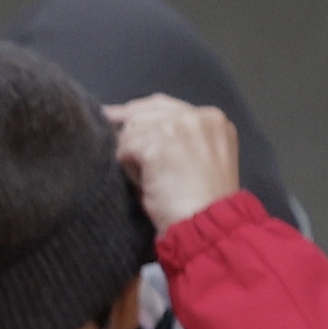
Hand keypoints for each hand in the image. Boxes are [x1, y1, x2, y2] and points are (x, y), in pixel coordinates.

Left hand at [108, 93, 243, 234]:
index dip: (136, 112)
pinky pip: (125, 149)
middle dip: (128, 132)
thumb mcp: (199, 159)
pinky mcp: (158, 145)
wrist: (207, 222)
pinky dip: (128, 168)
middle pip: (144, 113)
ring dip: (131, 155)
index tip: (115, 118)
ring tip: (148, 180)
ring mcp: (178, 127)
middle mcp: (198, 116)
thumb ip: (178, 139)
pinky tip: (144, 184)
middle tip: (115, 147)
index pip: (163, 106)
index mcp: (212, 119)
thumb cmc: (199, 202)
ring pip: (132, 130)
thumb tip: (134, 129)